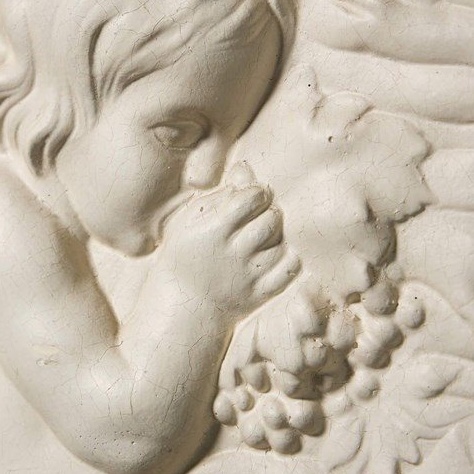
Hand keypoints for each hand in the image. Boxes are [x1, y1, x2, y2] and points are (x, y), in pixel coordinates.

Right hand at [157, 163, 299, 315]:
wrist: (182, 305)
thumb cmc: (186, 253)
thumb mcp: (190, 220)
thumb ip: (220, 194)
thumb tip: (246, 168)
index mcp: (212, 231)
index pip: (251, 198)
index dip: (257, 192)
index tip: (252, 196)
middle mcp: (232, 254)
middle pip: (271, 219)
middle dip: (269, 210)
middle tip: (259, 214)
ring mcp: (248, 277)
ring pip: (282, 242)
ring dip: (277, 234)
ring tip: (262, 235)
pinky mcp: (261, 295)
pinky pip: (291, 267)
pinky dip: (287, 256)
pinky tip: (272, 252)